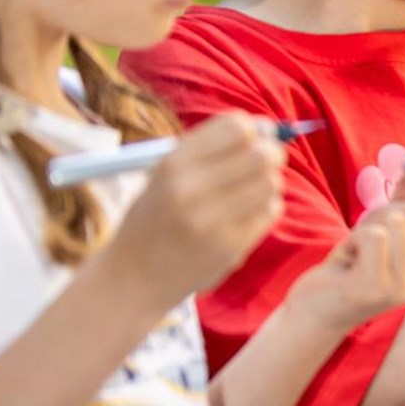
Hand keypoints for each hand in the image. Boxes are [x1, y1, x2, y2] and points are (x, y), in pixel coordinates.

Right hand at [107, 114, 286, 302]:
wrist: (132, 278)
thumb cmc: (155, 218)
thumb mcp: (165, 175)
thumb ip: (212, 148)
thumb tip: (269, 127)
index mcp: (172, 164)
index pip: (237, 127)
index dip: (253, 130)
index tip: (250, 140)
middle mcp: (190, 190)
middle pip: (262, 154)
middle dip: (271, 154)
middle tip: (263, 163)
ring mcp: (211, 221)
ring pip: (272, 183)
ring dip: (268, 184)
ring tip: (248, 193)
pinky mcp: (229, 247)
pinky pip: (270, 211)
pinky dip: (265, 209)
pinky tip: (244, 216)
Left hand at [289, 156, 404, 332]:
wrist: (320, 308)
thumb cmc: (357, 263)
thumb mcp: (388, 228)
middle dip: (386, 211)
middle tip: (369, 235)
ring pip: (395, 220)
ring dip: (367, 227)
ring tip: (358, 250)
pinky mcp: (380, 287)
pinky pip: (373, 236)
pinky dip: (354, 240)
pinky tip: (349, 260)